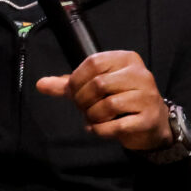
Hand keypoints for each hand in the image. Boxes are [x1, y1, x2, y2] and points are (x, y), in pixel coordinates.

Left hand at [34, 50, 173, 153]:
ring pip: (107, 105)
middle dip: (82, 101)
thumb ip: (68, 85)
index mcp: (126, 60)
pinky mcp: (148, 118)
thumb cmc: (120, 100)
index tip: (75, 92)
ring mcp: (147, 96)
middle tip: (84, 108)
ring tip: (94, 118)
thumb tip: (41, 84)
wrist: (150, 122)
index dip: (77, 80)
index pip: (93, 62)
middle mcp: (140, 74)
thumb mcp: (94, 87)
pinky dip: (100, 130)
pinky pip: (114, 125)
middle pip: (98, 84)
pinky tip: (100, 128)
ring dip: (92, 116)